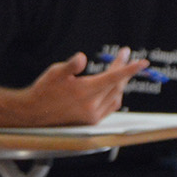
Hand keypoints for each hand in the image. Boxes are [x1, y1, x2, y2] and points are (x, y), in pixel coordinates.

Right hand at [21, 50, 149, 126]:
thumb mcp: (55, 72)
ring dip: (120, 83)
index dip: (129, 69)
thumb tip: (82, 58)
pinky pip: (111, 107)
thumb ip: (71, 65)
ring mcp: (92, 115)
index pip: (113, 77)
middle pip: (116, 85)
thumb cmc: (43, 91)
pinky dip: (115, 96)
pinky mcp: (90, 122)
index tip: (143, 63)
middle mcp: (91, 105)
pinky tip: (113, 89)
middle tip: (123, 55)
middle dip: (123, 69)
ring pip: (116, 96)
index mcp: (85, 91)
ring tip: (119, 70)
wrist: (33, 113)